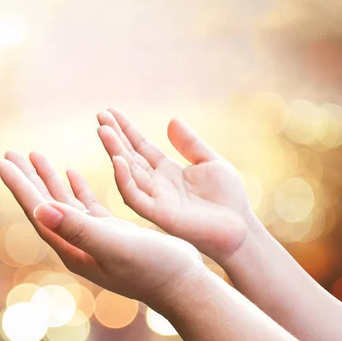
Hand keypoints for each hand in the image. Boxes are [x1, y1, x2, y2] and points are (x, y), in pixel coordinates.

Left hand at [0, 150, 203, 304]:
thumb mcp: (114, 245)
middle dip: (26, 177)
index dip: (18, 183)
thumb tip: (38, 209)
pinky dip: (76, 187)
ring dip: (48, 178)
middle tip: (9, 153)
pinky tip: (71, 172)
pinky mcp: (111, 233)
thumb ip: (78, 228)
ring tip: (34, 155)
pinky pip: (86, 205)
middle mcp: (77, 243)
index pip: (37, 209)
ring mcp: (93, 238)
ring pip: (63, 202)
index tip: (1, 159)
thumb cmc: (153, 269)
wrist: (183, 286)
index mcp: (72, 246)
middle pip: (43, 204)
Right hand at [97, 108, 254, 261]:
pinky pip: (134, 196)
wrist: (241, 228)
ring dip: (114, 151)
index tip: (110, 112)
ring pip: (127, 173)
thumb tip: (172, 120)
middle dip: (114, 136)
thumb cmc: (228, 198)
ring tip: (103, 131)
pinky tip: (118, 159)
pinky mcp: (158, 214)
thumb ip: (189, 144)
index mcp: (167, 171)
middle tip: (100, 116)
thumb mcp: (210, 162)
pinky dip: (124, 179)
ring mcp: (154, 198)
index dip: (126, 129)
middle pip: (129, 156)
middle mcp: (156, 184)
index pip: (140, 146)